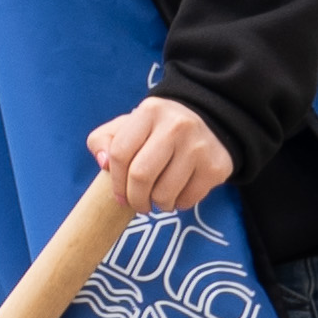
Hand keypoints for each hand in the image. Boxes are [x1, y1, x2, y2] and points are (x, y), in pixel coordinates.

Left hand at [85, 97, 232, 217]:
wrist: (208, 121)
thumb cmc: (156, 129)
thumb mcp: (127, 125)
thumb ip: (103, 140)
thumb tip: (103, 162)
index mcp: (149, 112)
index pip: (120, 154)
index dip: (115, 181)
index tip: (118, 195)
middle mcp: (176, 126)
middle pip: (141, 176)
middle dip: (134, 199)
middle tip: (137, 204)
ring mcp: (198, 146)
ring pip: (164, 193)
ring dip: (157, 205)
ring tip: (157, 199)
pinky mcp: (215, 167)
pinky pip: (188, 199)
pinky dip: (178, 204)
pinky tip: (177, 194)